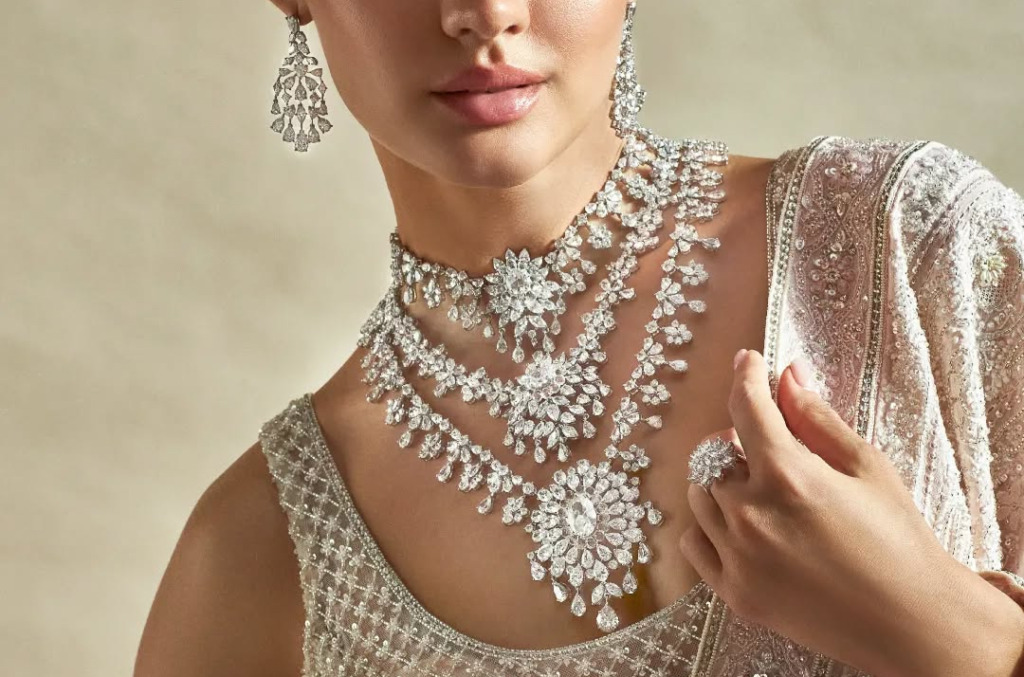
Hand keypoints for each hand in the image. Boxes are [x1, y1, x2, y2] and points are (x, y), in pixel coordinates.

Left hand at [678, 348, 1020, 676]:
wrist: (911, 622)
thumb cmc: (898, 540)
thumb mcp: (867, 468)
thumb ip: (816, 420)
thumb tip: (786, 376)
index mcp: (788, 476)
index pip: (746, 408)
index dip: (745, 376)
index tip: (747, 361)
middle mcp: (752, 515)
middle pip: (713, 453)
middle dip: (736, 440)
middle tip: (766, 448)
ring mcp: (738, 557)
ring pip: (699, 495)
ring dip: (721, 482)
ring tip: (759, 491)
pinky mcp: (733, 592)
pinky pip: (693, 541)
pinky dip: (709, 526)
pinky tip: (741, 526)